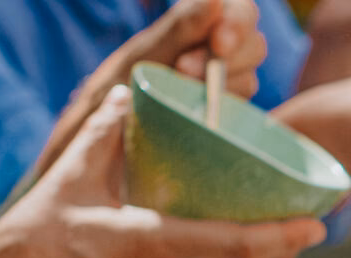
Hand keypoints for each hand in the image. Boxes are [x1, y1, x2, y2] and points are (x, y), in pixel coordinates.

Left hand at [33, 0, 266, 178]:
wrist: (96, 149)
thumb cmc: (112, 95)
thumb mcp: (140, 60)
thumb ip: (177, 30)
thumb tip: (215, 1)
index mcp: (196, 25)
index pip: (240, 9)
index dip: (238, 22)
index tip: (218, 43)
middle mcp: (215, 53)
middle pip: (255, 44)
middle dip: (228, 58)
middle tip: (185, 72)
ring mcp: (222, 87)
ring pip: (250, 79)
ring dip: (222, 88)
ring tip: (181, 97)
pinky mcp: (222, 120)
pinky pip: (240, 114)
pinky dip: (222, 115)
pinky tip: (196, 119)